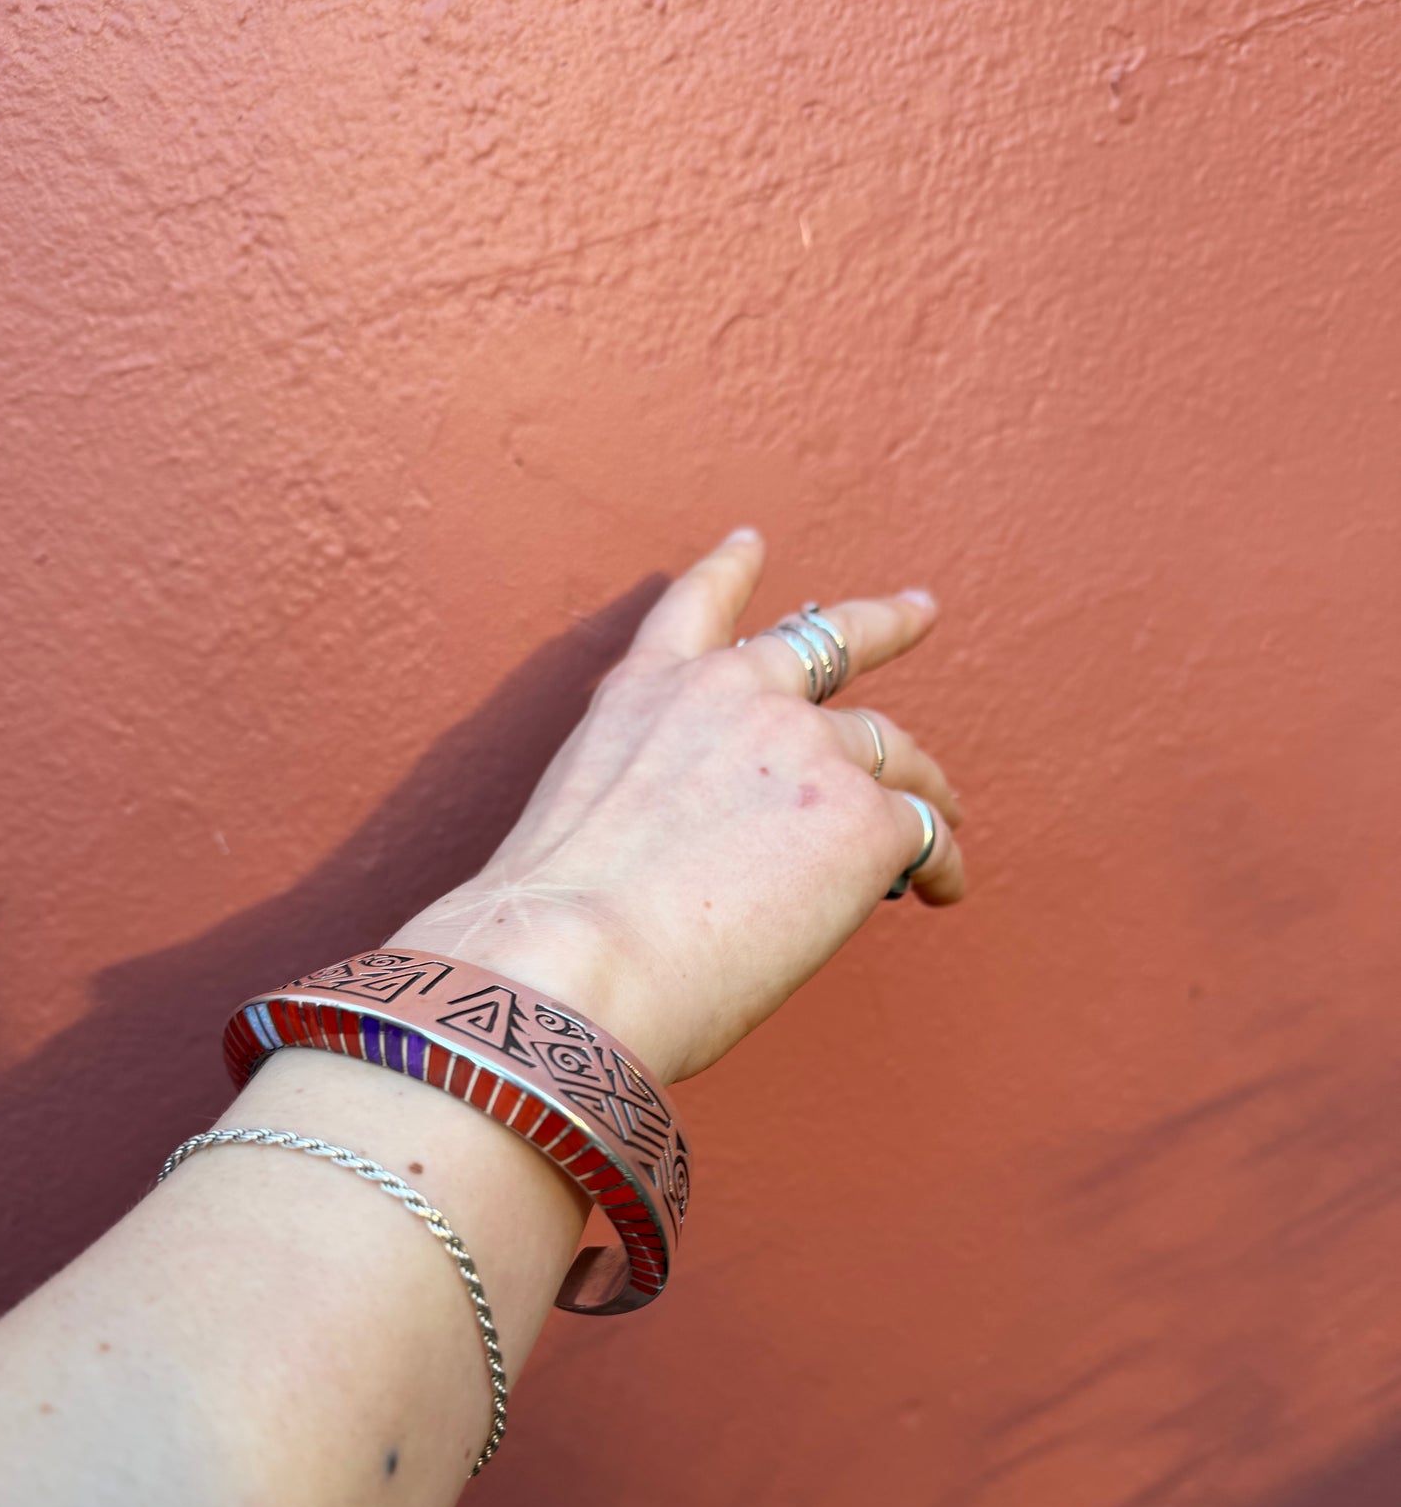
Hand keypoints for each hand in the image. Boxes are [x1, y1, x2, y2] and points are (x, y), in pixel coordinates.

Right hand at [387, 529, 964, 1084]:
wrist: (574, 963)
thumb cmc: (557, 936)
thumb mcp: (586, 825)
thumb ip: (655, 807)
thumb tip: (708, 859)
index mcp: (647, 696)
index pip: (696, 610)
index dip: (729, 572)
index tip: (752, 543)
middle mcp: (732, 698)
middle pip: (830, 647)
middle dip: (884, 626)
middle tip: (918, 612)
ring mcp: (804, 748)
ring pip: (895, 751)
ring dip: (926, 785)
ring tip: (948, 813)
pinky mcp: (861, 816)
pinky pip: (925, 833)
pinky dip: (940, 865)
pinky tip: (942, 891)